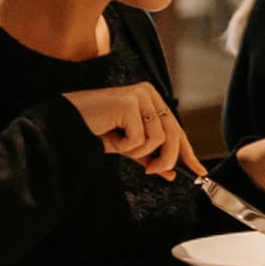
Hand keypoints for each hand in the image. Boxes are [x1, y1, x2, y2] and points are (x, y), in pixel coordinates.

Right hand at [65, 84, 195, 175]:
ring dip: (137, 152)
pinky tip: (111, 136)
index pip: (176, 128)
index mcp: (151, 99)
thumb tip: (171, 172)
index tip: (199, 172)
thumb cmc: (95, 130)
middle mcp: (149, 93)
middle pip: (173, 135)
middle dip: (165, 159)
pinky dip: (125, 146)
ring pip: (158, 139)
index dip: (188, 152)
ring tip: (119, 144)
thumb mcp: (128, 146)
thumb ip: (149, 155)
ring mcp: (140, 96)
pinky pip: (139, 138)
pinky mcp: (129, 103)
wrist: (66, 124)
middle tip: (151, 171)